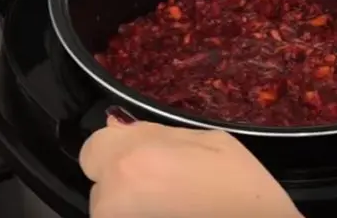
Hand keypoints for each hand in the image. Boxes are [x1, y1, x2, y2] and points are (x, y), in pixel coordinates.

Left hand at [80, 117, 301, 217]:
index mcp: (134, 157)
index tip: (142, 161)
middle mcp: (113, 196)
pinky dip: (138, 216)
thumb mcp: (212, 141)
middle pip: (101, 184)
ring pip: (109, 211)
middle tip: (162, 190)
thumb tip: (123, 128)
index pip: (95, 147)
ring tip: (170, 208)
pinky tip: (170, 215)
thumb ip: (161, 133)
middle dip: (123, 183)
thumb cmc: (242, 187)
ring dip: (129, 208)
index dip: (117, 151)